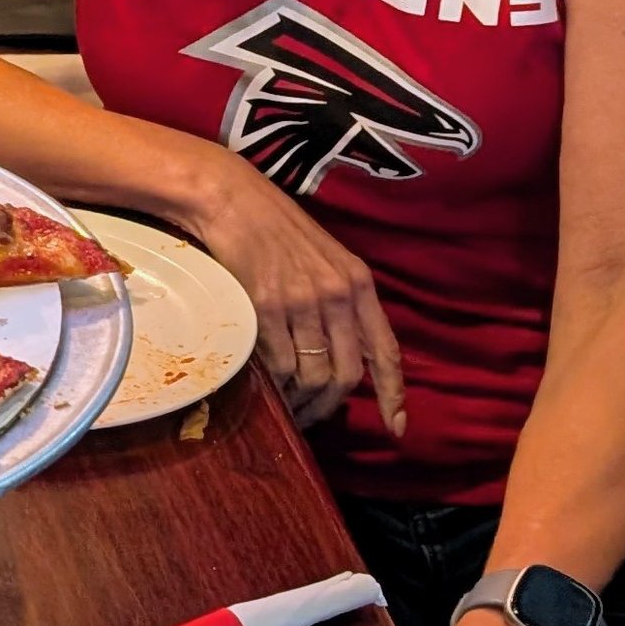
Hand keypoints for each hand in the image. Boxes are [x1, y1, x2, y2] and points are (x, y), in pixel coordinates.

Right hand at [186, 153, 406, 432]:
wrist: (228, 197)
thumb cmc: (271, 224)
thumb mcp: (323, 256)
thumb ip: (338, 298)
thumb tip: (340, 348)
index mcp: (358, 282)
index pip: (385, 350)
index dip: (394, 393)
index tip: (396, 428)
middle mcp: (336, 295)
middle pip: (347, 374)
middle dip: (330, 405)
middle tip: (313, 418)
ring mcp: (301, 302)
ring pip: (313, 375)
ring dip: (301, 401)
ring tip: (287, 407)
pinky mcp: (265, 306)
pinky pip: (278, 363)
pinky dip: (275, 384)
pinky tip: (267, 387)